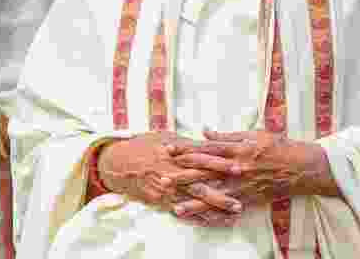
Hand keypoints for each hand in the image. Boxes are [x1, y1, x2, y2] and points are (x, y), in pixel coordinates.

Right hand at [97, 132, 242, 213]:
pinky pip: (184, 212)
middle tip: (242, 195)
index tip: (238, 165)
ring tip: (235, 211)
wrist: (117, 164)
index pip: (202, 157)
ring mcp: (167, 189)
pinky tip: (215, 221)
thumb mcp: (165, 137)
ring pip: (195, 200)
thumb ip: (188, 143)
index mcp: (175, 153)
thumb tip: (210, 141)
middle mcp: (172, 172)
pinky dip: (200, 217)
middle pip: (201, 181)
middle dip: (222, 188)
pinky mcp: (162, 202)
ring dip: (216, 207)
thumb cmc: (143, 146)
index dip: (221, 162)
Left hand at [168, 130, 337, 217]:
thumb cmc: (277, 146)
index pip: (206, 149)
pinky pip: (228, 208)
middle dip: (182, 176)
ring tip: (175, 208)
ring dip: (194, 203)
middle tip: (162, 179)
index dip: (186, 149)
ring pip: (214, 195)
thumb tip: (205, 131)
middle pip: (205, 173)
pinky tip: (201, 220)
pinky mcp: (248, 199)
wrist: (300, 167)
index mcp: (237, 149)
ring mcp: (242, 186)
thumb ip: (227, 135)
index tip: (169, 150)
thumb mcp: (253, 134)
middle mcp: (236, 168)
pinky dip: (214, 214)